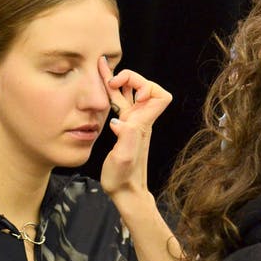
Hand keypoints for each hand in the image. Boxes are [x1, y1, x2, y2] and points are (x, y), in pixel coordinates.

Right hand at [98, 56, 172, 202]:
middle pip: (144, 87)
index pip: (159, 95)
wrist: (125, 192)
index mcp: (142, 124)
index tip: (124, 89)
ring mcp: (132, 123)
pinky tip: (101, 88)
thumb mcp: (123, 158)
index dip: (144, 85)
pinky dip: (112, 93)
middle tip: (109, 78)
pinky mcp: (124, 128)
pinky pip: (120, 103)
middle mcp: (140, 120)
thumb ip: (126, 138)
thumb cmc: (123, 178)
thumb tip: (119, 121)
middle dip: (129, 77)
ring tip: (101, 68)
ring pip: (129, 93)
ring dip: (118, 80)